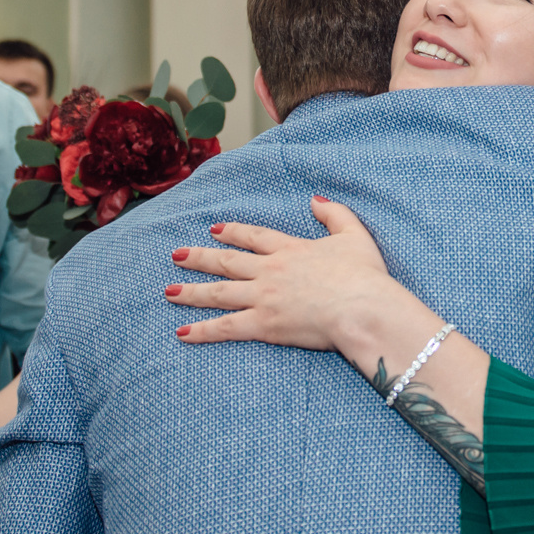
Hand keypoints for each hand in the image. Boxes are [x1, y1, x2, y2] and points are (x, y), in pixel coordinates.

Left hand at [165, 199, 420, 374]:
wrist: (363, 307)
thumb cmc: (365, 276)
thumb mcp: (354, 236)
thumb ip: (336, 214)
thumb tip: (316, 199)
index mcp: (291, 250)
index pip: (254, 237)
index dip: (233, 232)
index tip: (215, 230)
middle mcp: (270, 271)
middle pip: (227, 262)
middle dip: (199, 258)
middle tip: (177, 256)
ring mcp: (264, 297)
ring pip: (219, 293)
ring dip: (191, 292)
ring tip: (169, 292)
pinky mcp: (264, 324)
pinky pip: (226, 328)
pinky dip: (202, 331)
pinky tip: (181, 334)